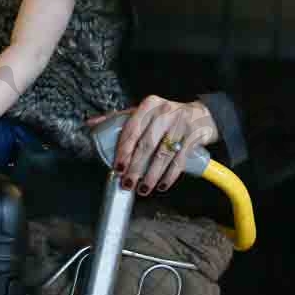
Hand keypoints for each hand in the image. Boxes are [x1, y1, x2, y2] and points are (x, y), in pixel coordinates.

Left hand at [86, 96, 218, 196]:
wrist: (202, 115)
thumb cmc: (166, 116)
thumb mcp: (144, 112)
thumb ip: (119, 118)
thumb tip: (91, 124)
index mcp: (148, 105)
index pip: (131, 130)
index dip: (123, 151)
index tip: (117, 167)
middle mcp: (164, 112)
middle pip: (146, 145)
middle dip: (135, 167)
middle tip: (127, 183)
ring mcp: (180, 124)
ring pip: (162, 155)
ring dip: (151, 175)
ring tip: (143, 189)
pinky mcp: (194, 136)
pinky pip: (179, 160)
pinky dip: (170, 176)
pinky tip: (161, 185)